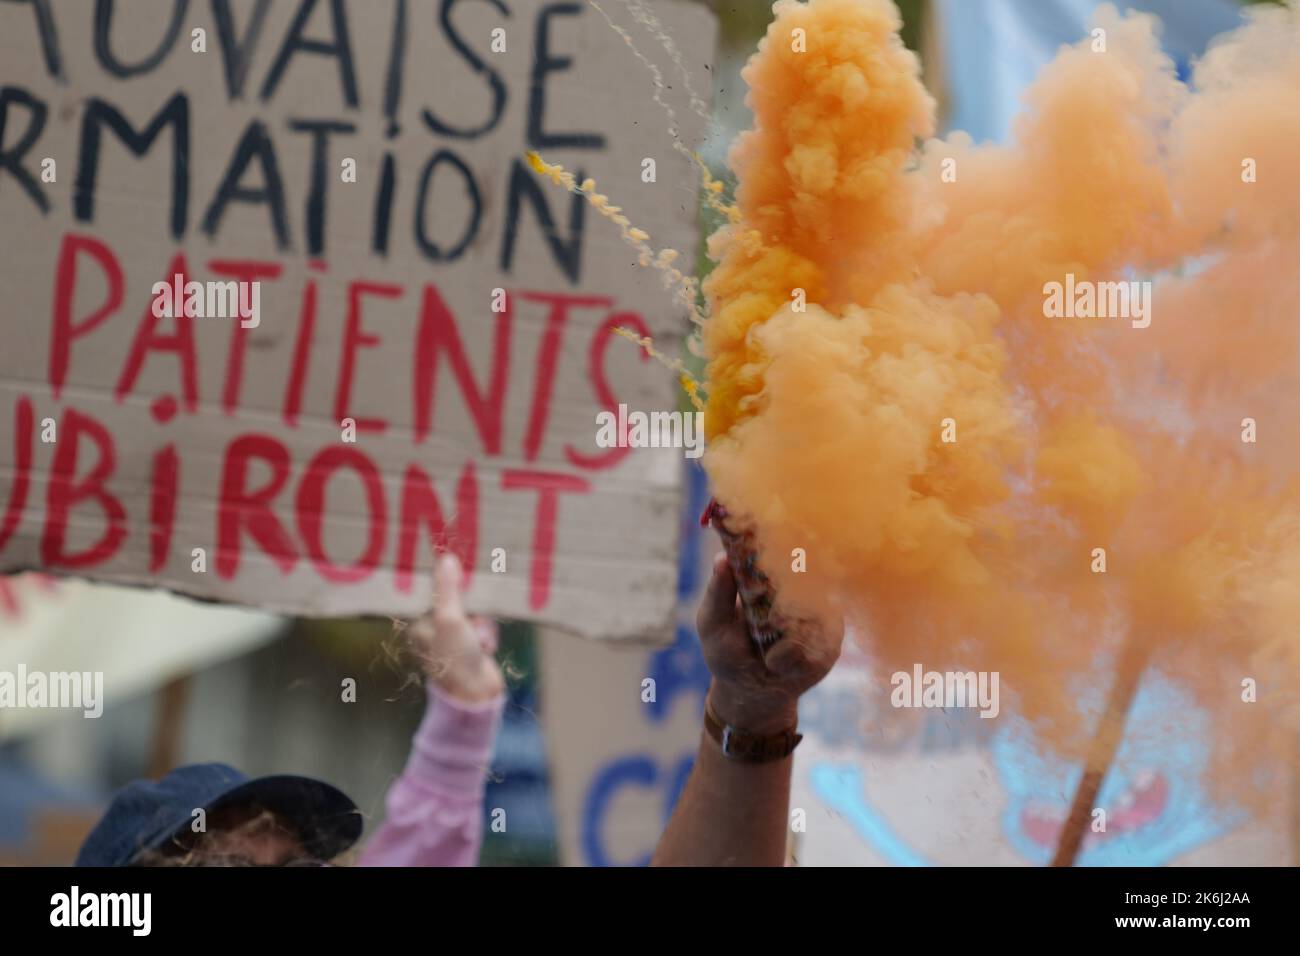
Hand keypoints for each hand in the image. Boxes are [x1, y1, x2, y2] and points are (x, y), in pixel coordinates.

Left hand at [404, 554, 504, 703]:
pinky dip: (488, 635)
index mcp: (419, 625)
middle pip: (458, 603)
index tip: (461, 573)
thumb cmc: (455, 658)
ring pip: (474, 614)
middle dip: (472, 612)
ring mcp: (453, 641)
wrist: (477, 695)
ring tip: (481, 641)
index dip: (449, 587)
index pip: (435, 594)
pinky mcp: (470, 647)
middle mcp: (433, 632)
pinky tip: (487, 649)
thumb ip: (447, 589)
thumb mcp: (450, 619)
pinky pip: (482, 628)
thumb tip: (446, 558)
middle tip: (475, 619)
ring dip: (482, 625)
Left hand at [696, 553, 842, 734]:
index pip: (782, 545)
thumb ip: (718, 592)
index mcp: (769, 573)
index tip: (769, 553)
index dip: (780, 542)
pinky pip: (820, 639)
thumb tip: (720, 557)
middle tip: (770, 618)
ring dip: (787, 636)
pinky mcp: (831, 637)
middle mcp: (798, 586)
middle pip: (808, 572)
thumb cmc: (727, 650)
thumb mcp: (713, 621)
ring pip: (815, 610)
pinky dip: (795, 655)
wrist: (750, 691)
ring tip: (767, 654)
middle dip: (787, 596)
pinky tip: (778, 664)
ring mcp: (818, 610)